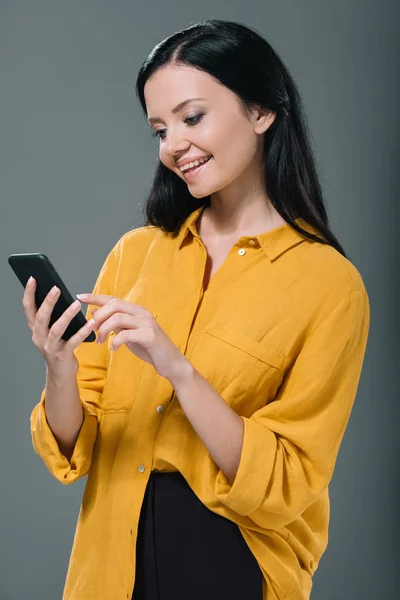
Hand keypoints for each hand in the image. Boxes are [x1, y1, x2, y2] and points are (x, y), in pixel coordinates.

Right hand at [22, 277, 95, 378]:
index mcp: (35, 328)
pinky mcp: (62, 355)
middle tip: (56, 288)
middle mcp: (39, 337)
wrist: (61, 372)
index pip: (28, 308)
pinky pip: (73, 342)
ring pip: (56, 329)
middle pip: (41, 317)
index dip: (29, 293)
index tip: (33, 278)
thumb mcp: (51, 330)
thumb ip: (53, 316)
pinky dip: (82, 332)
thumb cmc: (59, 346)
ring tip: (76, 304)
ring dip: (66, 316)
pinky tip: (91, 323)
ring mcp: (49, 347)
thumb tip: (60, 293)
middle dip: (48, 302)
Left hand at [76, 293, 190, 382]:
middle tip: (92, 329)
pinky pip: (126, 334)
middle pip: (114, 305)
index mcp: (136, 311)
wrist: (171, 362)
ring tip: (100, 341)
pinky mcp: (149, 336)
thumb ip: (116, 324)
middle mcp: (142, 313)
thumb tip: (95, 314)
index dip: (95, 297)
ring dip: (104, 329)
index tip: (80, 296)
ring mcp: (147, 323)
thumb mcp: (129, 334)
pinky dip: (115, 341)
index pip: (113, 299)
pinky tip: (113, 348)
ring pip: (118, 317)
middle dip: (99, 316)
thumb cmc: (150, 348)